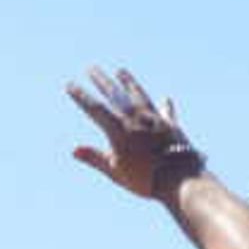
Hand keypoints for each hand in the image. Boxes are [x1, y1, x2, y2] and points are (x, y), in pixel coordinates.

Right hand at [66, 67, 206, 201]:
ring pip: (138, 94)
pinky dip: (164, 106)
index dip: (81, 96)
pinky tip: (165, 99)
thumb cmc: (144, 179)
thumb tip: (73, 150)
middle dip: (101, 80)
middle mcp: (135, 119)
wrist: (179, 179)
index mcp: (118, 130)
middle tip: (91, 68)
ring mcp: (154, 119)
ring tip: (121, 71)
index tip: (70, 85)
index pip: (95, 109)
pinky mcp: (171, 125)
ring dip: (128, 81)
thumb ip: (95, 158)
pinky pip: (166, 111)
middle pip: (115, 94)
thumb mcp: (115, 171)